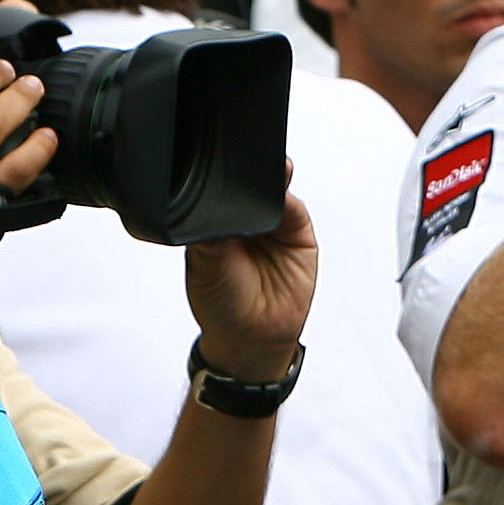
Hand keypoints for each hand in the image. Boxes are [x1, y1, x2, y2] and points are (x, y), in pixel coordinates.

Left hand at [187, 181, 315, 381]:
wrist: (254, 337)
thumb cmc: (222, 306)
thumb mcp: (205, 266)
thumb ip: (213, 231)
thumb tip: (221, 202)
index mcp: (215, 225)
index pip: (221, 193)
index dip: (223, 182)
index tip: (223, 172)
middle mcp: (244, 223)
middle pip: (250, 187)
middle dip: (251, 176)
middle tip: (248, 167)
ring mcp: (273, 227)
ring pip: (275, 192)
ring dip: (275, 182)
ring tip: (272, 175)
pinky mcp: (298, 235)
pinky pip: (297, 211)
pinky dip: (291, 202)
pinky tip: (282, 201)